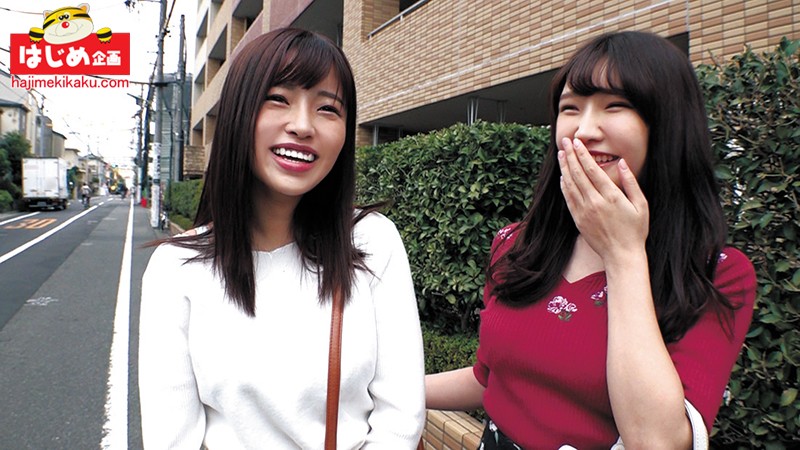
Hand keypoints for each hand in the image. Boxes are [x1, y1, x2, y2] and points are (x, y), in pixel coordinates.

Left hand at [557, 137, 648, 262]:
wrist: (621, 255)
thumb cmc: (635, 230)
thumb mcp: (641, 205)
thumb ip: (631, 183)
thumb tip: (623, 163)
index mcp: (611, 197)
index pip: (592, 170)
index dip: (582, 154)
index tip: (577, 142)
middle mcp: (594, 203)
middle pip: (578, 174)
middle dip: (570, 155)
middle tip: (565, 141)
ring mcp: (584, 212)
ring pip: (570, 184)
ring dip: (564, 167)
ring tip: (561, 154)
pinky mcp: (578, 220)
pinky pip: (568, 198)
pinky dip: (564, 185)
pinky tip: (562, 176)